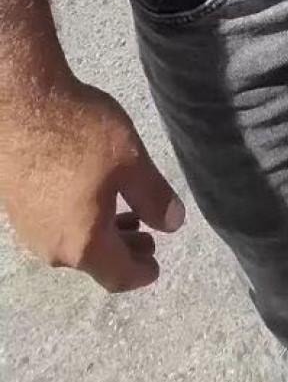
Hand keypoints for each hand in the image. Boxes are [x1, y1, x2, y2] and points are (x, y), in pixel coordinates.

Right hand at [0, 77, 184, 291]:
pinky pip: (57, 228)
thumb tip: (173, 224)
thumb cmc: (78, 135)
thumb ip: (153, 197)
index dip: (140, 274)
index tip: (155, 268)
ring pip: (74, 245)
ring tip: (127, 217)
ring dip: (103, 236)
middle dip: (125, 253)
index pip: (117, 275)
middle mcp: (51, 248)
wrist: (19, 106)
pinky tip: (93, 197)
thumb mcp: (131, 162)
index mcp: (82, 245)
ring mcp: (30, 230)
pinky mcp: (19, 209)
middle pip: (94, 263)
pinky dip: (82, 222)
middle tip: (148, 240)